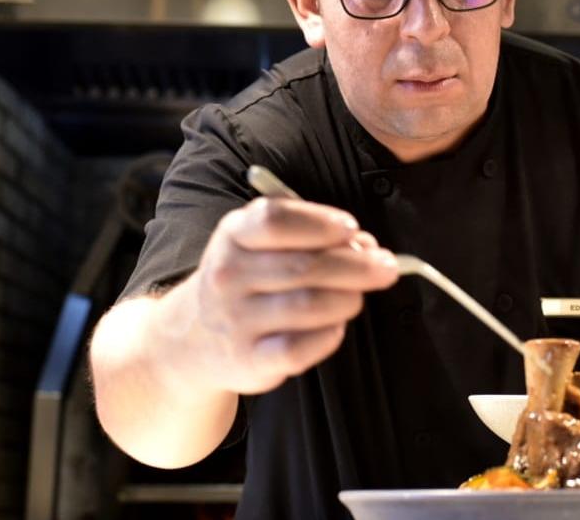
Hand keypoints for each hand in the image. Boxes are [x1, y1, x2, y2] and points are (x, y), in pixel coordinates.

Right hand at [159, 196, 398, 395]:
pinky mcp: (249, 360)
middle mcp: (229, 275)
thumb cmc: (244, 281)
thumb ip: (308, 237)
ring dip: (348, 299)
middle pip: (305, 266)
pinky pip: (300, 347)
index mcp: (233, 235)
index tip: (352, 229)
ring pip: (309, 305)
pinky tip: (335, 326)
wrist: (192, 338)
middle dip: (358, 265)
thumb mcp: (256, 243)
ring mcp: (236, 319)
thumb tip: (365, 246)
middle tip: (387, 268)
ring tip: (357, 297)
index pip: (275, 220)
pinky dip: (329, 335)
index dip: (320, 223)